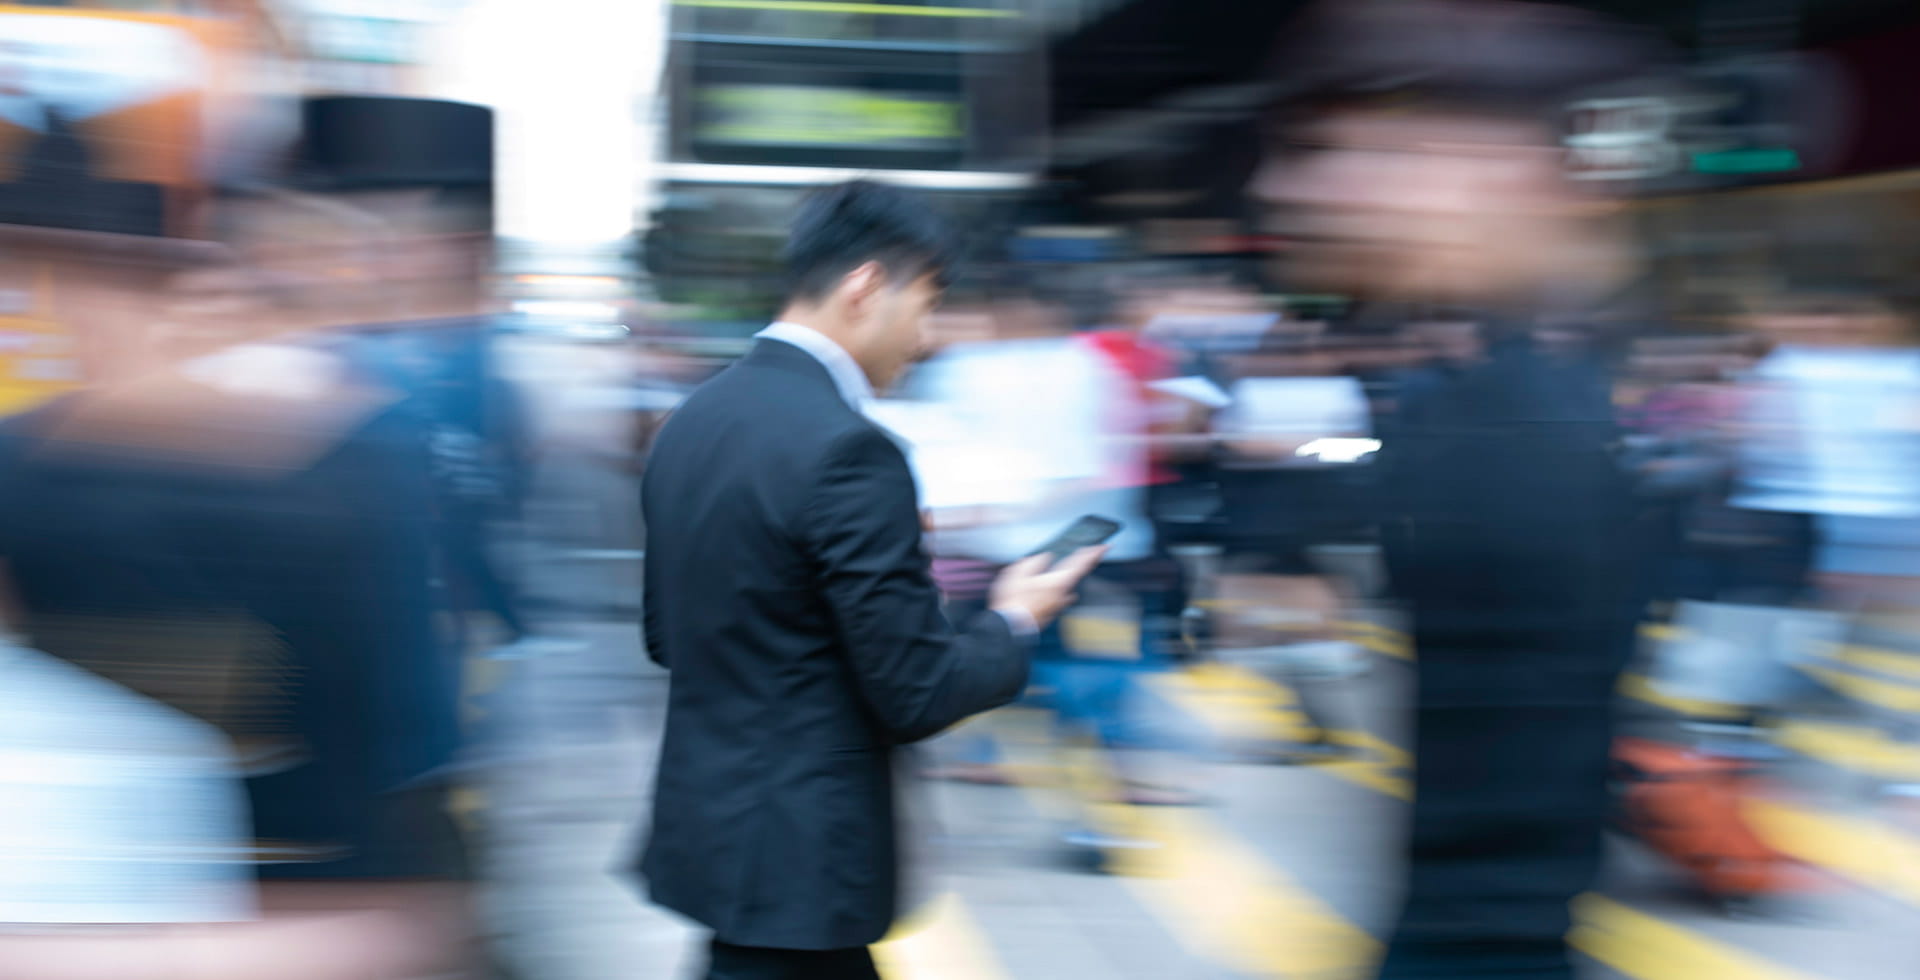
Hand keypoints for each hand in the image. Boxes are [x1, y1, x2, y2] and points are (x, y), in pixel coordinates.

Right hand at [989, 546, 1106, 630]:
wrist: (1012, 626)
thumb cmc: (1014, 601)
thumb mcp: (1018, 574)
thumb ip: (1034, 562)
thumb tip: (1045, 557)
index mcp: (1057, 580)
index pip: (1080, 563)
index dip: (1093, 554)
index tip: (1104, 547)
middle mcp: (1062, 591)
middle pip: (1081, 573)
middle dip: (1091, 560)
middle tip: (1100, 552)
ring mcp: (1059, 602)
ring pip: (1072, 584)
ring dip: (1078, 573)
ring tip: (1084, 566)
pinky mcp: (1053, 610)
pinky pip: (1065, 597)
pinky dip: (1069, 591)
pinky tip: (1070, 594)